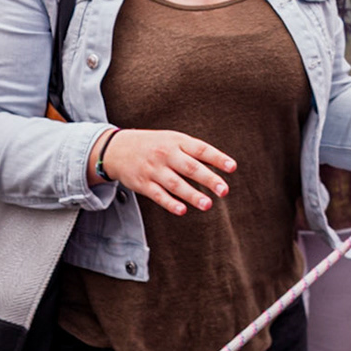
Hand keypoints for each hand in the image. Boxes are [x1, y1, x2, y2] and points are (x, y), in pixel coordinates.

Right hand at [99, 129, 235, 214]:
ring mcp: (154, 169)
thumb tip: (220, 164)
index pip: (201, 149)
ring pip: (175, 184)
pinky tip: (182, 210)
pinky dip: (170, 203)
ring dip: (192, 195)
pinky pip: (158, 195)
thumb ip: (194, 151)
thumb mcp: (173, 140)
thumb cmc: (154, 145)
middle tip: (224, 190)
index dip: (217, 158)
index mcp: (177, 141)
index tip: (232, 167)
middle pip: (190, 167)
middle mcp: (166, 154)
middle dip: (208, 179)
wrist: (117, 148)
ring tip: (208, 205)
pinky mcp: (143, 184)